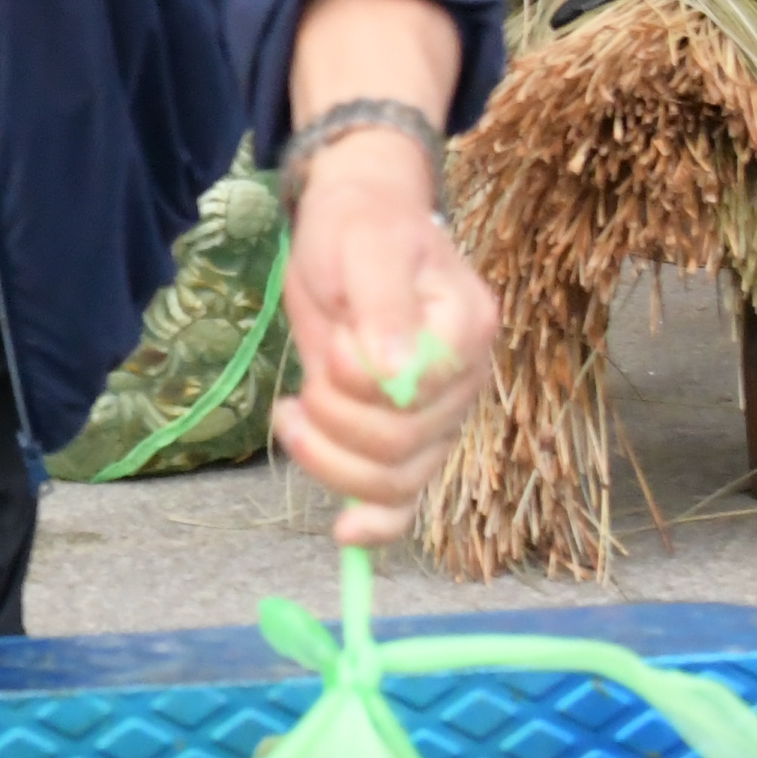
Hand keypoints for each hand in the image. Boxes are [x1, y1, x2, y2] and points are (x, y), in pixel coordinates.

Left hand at [271, 122, 493, 546]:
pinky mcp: (409, 438)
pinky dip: (376, 524)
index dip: (361, 385)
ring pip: (398, 481)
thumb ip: (382, 303)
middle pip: (405, 447)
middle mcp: (464, 381)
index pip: (418, 393)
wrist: (355, 224)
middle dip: (336, 422)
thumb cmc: (358, 228)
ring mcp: (440, 415)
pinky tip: (345, 533)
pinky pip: (404, 502)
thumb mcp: (362, 245)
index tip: (334, 349)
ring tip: (290, 417)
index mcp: (465, 328)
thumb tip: (395, 373)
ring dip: (330, 463)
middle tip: (305, 383)